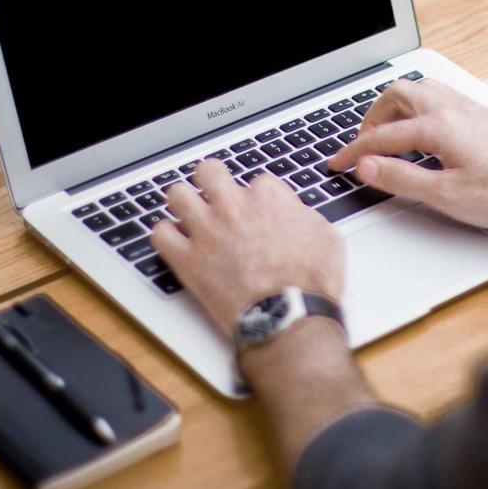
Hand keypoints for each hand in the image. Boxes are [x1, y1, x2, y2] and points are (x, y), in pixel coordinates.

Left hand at [150, 160, 343, 335]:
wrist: (289, 317)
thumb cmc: (310, 282)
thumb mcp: (327, 237)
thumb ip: (306, 216)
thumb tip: (297, 215)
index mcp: (268, 198)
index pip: (256, 180)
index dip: (257, 197)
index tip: (258, 210)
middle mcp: (233, 207)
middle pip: (209, 171)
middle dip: (212, 179)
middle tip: (215, 192)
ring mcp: (207, 231)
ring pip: (177, 195)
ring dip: (183, 201)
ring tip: (189, 212)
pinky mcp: (187, 260)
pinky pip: (160, 234)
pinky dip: (165, 235)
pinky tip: (175, 241)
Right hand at [328, 79, 487, 229]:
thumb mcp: (445, 195)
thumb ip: (401, 178)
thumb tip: (367, 167)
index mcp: (438, 126)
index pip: (382, 136)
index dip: (354, 151)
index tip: (338, 163)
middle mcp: (451, 108)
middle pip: (397, 94)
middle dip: (372, 117)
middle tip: (362, 144)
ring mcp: (468, 107)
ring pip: (419, 90)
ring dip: (395, 107)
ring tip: (386, 134)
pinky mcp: (480, 113)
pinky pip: (437, 96)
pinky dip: (417, 107)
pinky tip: (420, 130)